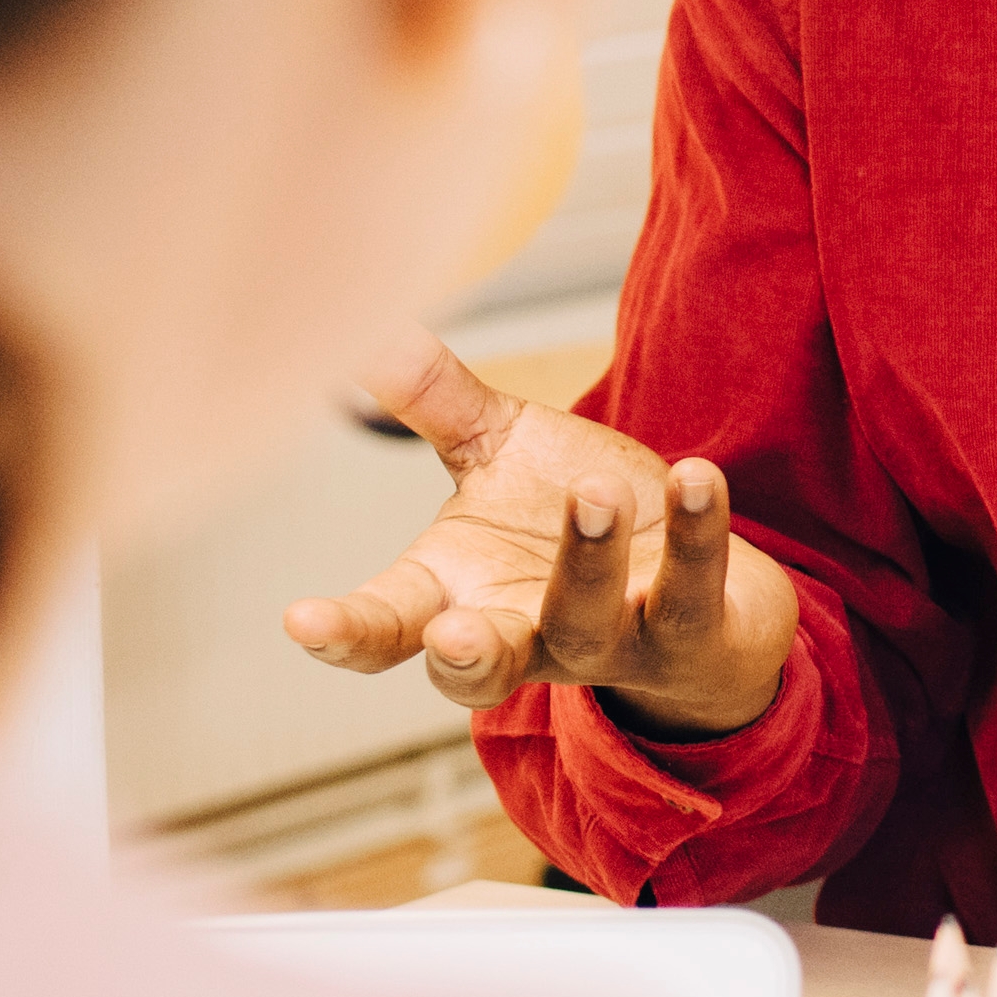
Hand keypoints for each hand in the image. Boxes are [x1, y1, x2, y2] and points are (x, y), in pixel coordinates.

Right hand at [278, 335, 799, 730]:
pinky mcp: (688, 631)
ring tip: (591, 492)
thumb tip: (365, 329)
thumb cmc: (569, 517)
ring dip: (585, 562)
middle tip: (451, 630)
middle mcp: (523, 632)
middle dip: (463, 653)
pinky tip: (697, 475)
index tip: (299, 621)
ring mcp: (606, 641)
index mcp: (456, 592)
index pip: (385, 626)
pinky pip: (690, 592)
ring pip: (584, 621)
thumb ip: (434, 399)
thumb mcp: (497, 451)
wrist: (688, 578)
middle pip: (476, 666)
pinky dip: (695, 535)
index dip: (343, 631)